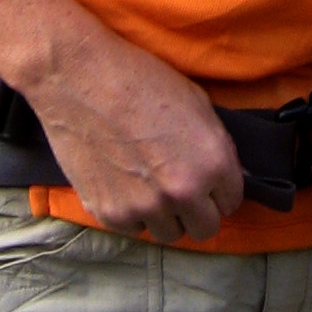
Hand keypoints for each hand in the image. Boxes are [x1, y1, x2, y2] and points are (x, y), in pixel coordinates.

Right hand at [24, 23, 245, 243]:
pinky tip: (122, 180)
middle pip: (204, 229)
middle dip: (197, 211)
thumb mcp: (197, 104)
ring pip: (167, 233)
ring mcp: (145, 207)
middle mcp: (183, 192)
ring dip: (164, 214)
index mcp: (213, 163)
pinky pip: (132, 227)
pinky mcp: (109, 213)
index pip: (232, 202)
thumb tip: (232, 178)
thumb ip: (218, 149)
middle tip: (180, 188)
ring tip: (148, 183)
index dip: (219, 189)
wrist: (79, 78)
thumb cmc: (140, 81)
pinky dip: (130, 211)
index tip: (206, 181)